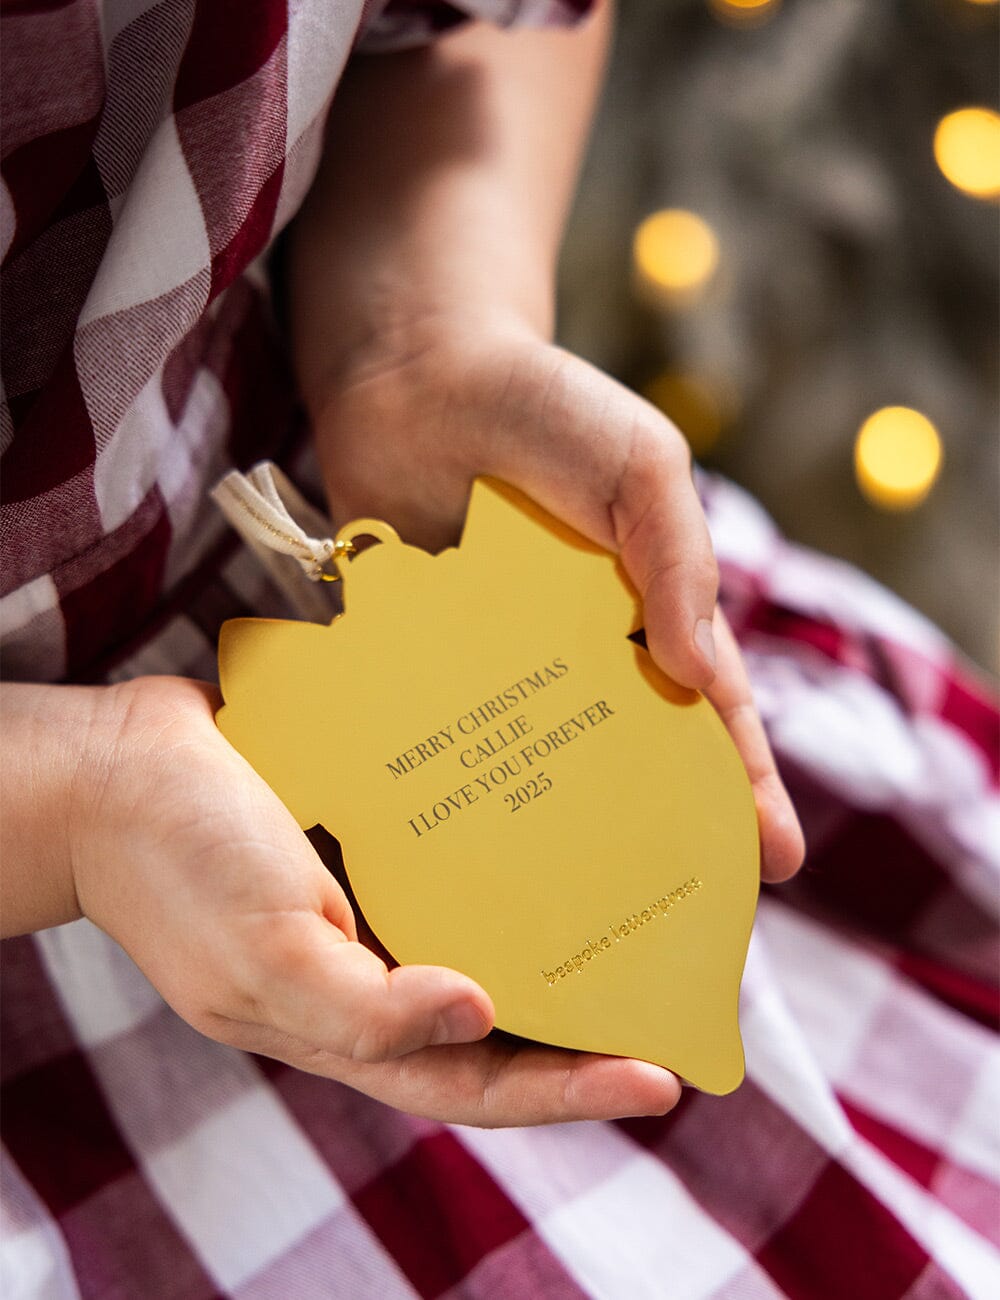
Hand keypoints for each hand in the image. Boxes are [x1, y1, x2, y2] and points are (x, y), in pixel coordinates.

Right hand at [58, 675, 679, 1124]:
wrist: (114, 768)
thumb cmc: (176, 866)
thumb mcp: (262, 957)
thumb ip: (363, 1010)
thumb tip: (478, 1016)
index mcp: (347, 1021)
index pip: (477, 1081)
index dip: (566, 1090)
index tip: (657, 1079)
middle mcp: (376, 967)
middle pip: (501, 1016)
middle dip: (585, 1018)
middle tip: (677, 994)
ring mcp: (377, 900)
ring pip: (490, 929)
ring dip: (559, 928)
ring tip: (643, 909)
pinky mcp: (376, 833)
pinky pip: (458, 852)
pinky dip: (509, 848)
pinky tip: (560, 817)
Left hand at [310, 317, 804, 882]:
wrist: (413, 370)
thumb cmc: (543, 407)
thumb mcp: (640, 467)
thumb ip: (674, 560)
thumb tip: (700, 676)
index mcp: (647, 613)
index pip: (708, 714)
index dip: (745, 785)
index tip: (774, 859)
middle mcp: (576, 654)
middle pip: (625, 761)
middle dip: (655, 834)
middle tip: (675, 916)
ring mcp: (500, 663)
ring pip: (537, 764)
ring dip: (555, 833)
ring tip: (567, 915)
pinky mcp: (426, 661)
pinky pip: (447, 732)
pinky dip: (457, 786)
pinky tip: (458, 852)